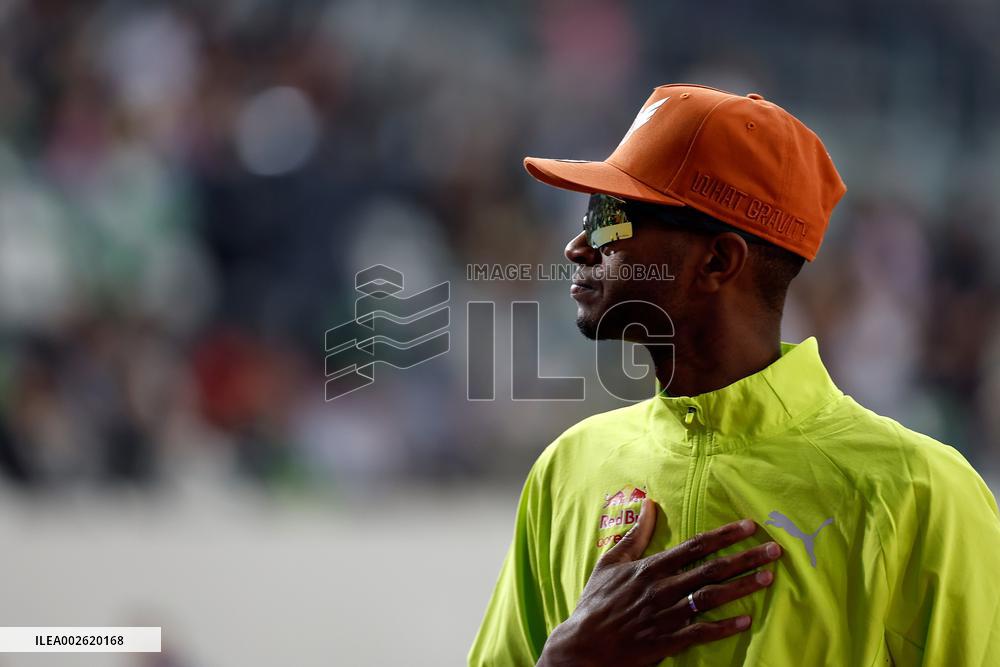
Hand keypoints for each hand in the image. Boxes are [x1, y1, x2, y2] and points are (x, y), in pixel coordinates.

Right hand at [537, 499, 780, 666]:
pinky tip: (745, 620)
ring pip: (711, 597)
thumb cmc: (596, 602)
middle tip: (774, 550)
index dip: (724, 535)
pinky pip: (701, 632)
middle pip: (711, 569)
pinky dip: (723, 627)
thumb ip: (635, 536)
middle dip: (745, 558)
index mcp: (651, 568)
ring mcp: (667, 615)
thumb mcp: (610, 562)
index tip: (749, 526)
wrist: (583, 645)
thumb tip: (650, 505)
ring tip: (767, 578)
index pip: (695, 546)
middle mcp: (663, 588)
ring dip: (741, 587)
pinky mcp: (667, 641)